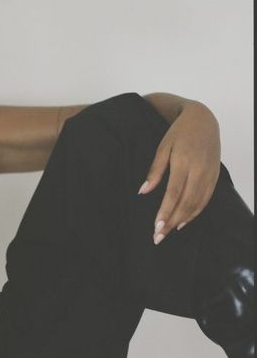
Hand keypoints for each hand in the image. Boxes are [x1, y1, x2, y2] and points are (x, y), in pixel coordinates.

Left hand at [138, 101, 220, 243]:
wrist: (203, 121)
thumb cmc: (179, 134)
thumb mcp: (163, 147)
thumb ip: (154, 171)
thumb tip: (143, 192)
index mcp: (183, 163)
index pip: (173, 194)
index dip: (165, 212)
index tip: (156, 227)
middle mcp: (199, 171)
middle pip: (185, 203)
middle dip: (171, 222)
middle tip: (158, 237)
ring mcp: (209, 175)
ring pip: (196, 204)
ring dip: (182, 220)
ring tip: (168, 232)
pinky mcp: (215, 177)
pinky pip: (205, 200)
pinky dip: (194, 213)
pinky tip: (183, 221)